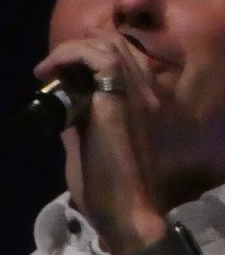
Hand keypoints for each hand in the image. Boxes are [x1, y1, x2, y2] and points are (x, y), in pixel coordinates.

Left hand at [34, 33, 168, 254]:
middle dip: (79, 45)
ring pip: (111, 44)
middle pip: (118, 44)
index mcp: (140, 106)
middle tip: (53, 68)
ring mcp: (134, 95)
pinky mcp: (118, 101)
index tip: (62, 72)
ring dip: (73, 48)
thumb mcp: (91, 147)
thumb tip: (63, 107)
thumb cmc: (111, 189)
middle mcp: (143, 95)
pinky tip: (51, 71)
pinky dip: (72, 55)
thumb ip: (83, 123)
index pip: (124, 58)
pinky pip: (101, 58)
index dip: (90, 54)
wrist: (126, 210)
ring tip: (50, 68)